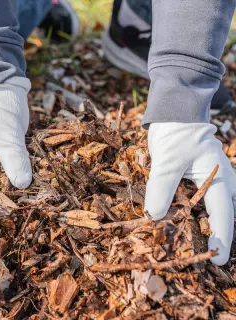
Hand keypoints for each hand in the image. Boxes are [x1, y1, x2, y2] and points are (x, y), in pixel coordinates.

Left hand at [145, 122, 235, 265]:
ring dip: (206, 223)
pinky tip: (180, 220)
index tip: (219, 259)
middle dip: (218, 233)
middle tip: (209, 255)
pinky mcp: (199, 179)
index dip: (221, 237)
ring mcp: (211, 179)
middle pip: (225, 213)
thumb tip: (154, 217)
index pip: (223, 212)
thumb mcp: (167, 159)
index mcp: (220, 176)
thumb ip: (162, 186)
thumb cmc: (174, 134)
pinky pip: (200, 199)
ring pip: (214, 207)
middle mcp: (221, 180)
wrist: (173, 116)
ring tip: (195, 242)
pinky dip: (192, 211)